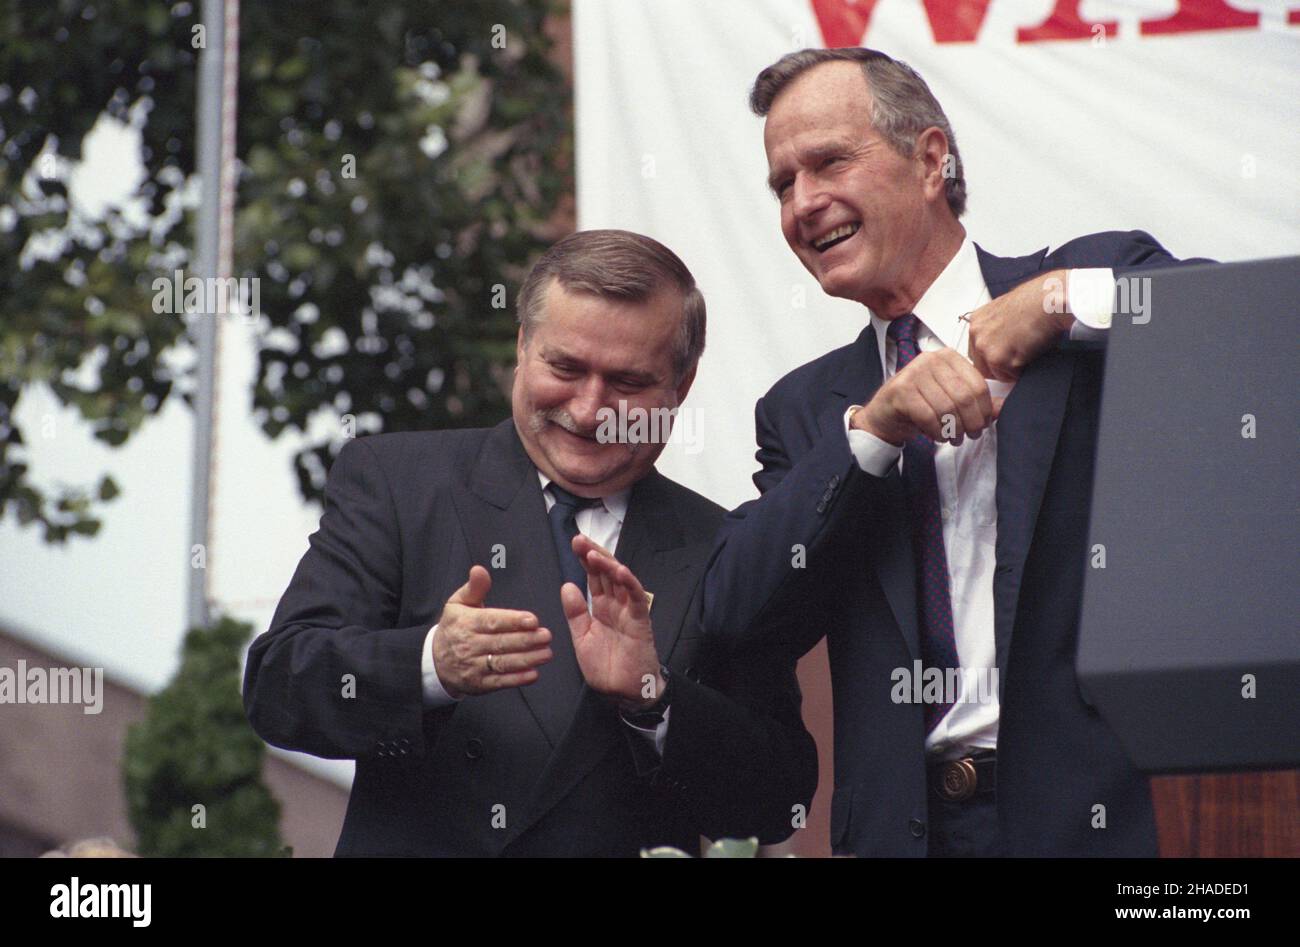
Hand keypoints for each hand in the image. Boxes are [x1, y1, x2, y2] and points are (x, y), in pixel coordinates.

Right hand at [432, 565, 552, 696]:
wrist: (435, 661)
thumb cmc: (454, 627)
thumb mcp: (458, 603)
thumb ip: (474, 587)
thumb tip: (479, 570)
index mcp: (466, 623)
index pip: (491, 622)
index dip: (513, 621)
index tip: (532, 620)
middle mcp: (469, 645)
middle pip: (500, 643)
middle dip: (526, 640)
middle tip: (546, 636)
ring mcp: (473, 666)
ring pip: (502, 663)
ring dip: (527, 659)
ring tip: (546, 653)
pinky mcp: (478, 684)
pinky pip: (499, 682)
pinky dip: (517, 679)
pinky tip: (533, 674)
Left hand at [562, 534, 663, 709]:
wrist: (623, 691)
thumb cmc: (605, 667)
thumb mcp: (581, 637)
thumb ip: (575, 613)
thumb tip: (567, 586)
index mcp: (601, 608)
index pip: (594, 577)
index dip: (585, 560)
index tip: (575, 544)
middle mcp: (616, 605)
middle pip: (606, 573)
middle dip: (594, 554)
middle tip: (580, 540)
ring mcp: (629, 611)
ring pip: (621, 580)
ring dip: (609, 564)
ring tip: (594, 553)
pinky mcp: (640, 621)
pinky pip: (637, 598)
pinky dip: (630, 583)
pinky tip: (620, 571)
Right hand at [852, 346, 1002, 446]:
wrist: (884, 414)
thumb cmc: (920, 405)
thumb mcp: (952, 399)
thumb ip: (977, 401)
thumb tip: (1003, 407)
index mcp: (948, 357)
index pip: (978, 385)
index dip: (984, 410)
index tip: (982, 424)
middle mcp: (931, 359)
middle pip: (964, 397)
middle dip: (971, 422)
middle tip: (970, 435)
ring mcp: (914, 373)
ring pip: (947, 408)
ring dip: (954, 430)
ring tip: (953, 438)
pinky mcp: (900, 390)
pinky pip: (928, 416)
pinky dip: (937, 432)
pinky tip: (938, 436)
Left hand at [966, 269, 1074, 381]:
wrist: (1048, 301)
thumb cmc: (1036, 301)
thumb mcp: (1006, 310)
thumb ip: (996, 328)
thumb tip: (1001, 341)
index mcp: (977, 321)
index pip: (976, 351)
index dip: (992, 358)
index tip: (1003, 358)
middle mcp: (977, 335)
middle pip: (982, 366)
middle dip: (999, 368)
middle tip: (1016, 361)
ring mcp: (986, 348)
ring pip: (996, 374)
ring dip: (1012, 370)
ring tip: (1027, 353)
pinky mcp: (1000, 359)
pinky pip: (1012, 376)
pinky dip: (1023, 370)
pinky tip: (1031, 353)